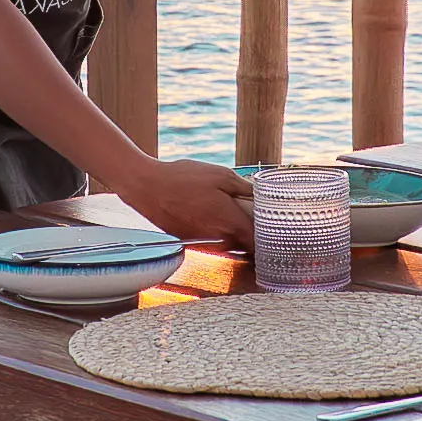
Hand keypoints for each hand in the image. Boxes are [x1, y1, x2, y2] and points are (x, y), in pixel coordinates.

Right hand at [116, 156, 255, 242]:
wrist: (147, 187)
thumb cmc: (184, 179)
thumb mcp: (221, 175)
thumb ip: (245, 188)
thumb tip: (262, 195)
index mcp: (231, 223)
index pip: (259, 244)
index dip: (268, 240)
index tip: (274, 232)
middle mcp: (219, 239)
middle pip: (245, 245)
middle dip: (251, 235)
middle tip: (254, 218)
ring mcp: (203, 243)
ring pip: (228, 244)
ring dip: (233, 234)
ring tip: (230, 214)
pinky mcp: (190, 241)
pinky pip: (211, 241)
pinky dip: (215, 232)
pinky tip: (209, 214)